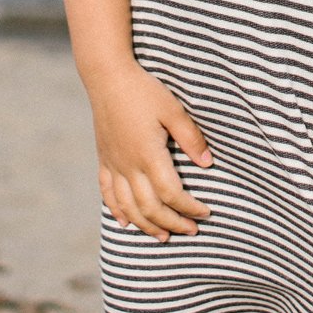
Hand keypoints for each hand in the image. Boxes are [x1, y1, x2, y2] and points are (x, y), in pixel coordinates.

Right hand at [86, 62, 211, 241]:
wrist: (107, 77)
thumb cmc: (144, 90)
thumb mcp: (174, 110)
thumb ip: (191, 139)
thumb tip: (208, 164)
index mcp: (148, 155)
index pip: (171, 194)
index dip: (189, 208)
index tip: (205, 213)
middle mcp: (128, 165)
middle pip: (150, 208)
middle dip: (172, 223)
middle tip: (191, 230)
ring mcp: (113, 164)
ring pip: (128, 207)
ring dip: (146, 225)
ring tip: (163, 236)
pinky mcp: (103, 159)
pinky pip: (107, 193)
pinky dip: (116, 211)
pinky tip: (125, 222)